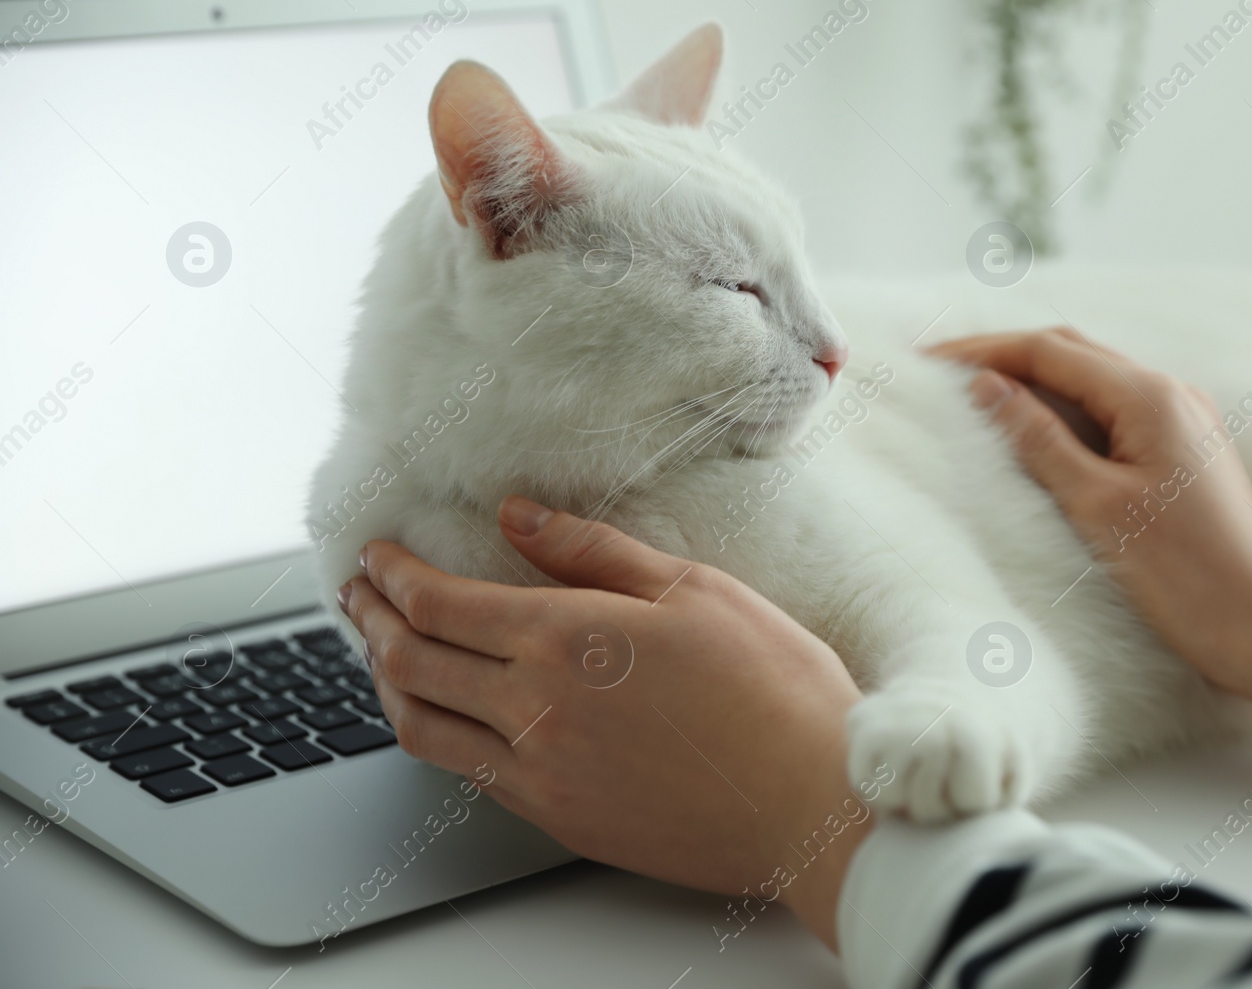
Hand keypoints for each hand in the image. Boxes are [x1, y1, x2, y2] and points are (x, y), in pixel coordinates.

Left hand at [338, 497, 866, 947]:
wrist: (810, 805)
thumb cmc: (773, 688)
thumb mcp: (694, 589)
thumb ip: (594, 550)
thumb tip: (519, 515)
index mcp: (565, 638)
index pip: (439, 603)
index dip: (394, 574)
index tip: (376, 555)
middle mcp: (533, 708)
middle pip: (413, 661)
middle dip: (372, 619)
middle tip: (358, 594)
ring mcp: (539, 772)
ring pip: (423, 726)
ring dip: (389, 682)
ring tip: (383, 652)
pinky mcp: (558, 818)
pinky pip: (468, 773)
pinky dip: (437, 732)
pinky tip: (449, 714)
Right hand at [935, 326, 1251, 678]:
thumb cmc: (1183, 575)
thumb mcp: (1095, 505)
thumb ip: (1038, 440)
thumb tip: (987, 388)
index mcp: (1149, 397)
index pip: (1048, 351)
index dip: (982, 352)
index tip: (928, 362)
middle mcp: (1171, 394)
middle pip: (1071, 353)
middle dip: (1005, 356)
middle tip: (942, 372)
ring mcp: (1183, 420)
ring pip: (1093, 380)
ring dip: (1035, 381)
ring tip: (977, 398)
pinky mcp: (1185, 451)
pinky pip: (1114, 412)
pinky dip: (1066, 412)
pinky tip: (1035, 434)